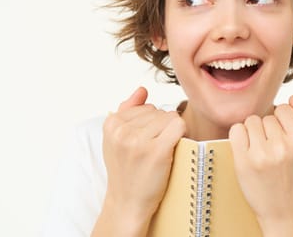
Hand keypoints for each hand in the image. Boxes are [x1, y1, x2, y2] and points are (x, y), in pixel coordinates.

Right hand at [93, 87, 185, 235]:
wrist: (128, 202)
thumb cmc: (126, 169)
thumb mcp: (117, 138)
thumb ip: (127, 110)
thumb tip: (142, 90)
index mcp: (111, 124)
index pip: (146, 107)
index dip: (151, 124)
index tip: (143, 143)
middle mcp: (122, 131)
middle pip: (159, 112)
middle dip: (161, 128)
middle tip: (151, 151)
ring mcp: (138, 141)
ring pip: (170, 118)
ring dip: (171, 134)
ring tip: (158, 153)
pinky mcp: (156, 151)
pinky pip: (179, 126)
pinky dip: (181, 134)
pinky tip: (172, 148)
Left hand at [229, 96, 292, 236]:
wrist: (287, 213)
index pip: (283, 109)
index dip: (281, 120)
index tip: (281, 132)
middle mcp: (281, 146)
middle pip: (266, 116)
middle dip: (268, 129)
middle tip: (272, 146)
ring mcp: (261, 154)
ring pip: (251, 122)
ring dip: (254, 132)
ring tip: (261, 148)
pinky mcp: (243, 162)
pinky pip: (236, 131)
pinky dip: (239, 136)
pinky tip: (247, 148)